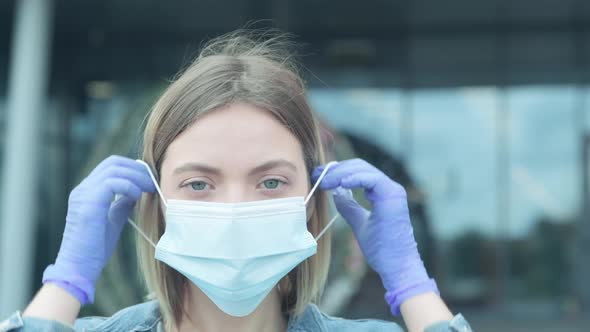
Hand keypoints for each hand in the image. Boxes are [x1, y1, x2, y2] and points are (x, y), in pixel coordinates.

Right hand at [42, 156, 154, 304]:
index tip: (149, 179)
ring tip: (149, 188)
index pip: (110, 166)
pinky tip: (138, 196)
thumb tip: (136, 192)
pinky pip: (112, 183)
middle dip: (137, 169)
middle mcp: (82, 189)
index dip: (132, 168)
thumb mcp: (113, 220)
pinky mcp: (88, 204)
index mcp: (87, 192)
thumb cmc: (94, 249)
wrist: (78, 268)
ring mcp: (83, 195)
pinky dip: (129, 186)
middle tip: (153, 181)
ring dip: (136, 176)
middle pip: (112, 162)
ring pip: (113, 169)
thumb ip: (122, 204)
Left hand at [312, 158, 437, 314]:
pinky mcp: (393, 196)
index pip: (358, 173)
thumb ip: (349, 207)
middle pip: (359, 167)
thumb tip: (336, 192)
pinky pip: (372, 179)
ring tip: (324, 181)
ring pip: (363, 170)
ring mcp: (393, 190)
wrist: (397, 266)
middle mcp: (389, 188)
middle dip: (335, 170)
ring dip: (340, 173)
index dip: (337, 172)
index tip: (319, 177)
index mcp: (382, 193)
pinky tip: (340, 183)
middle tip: (316, 175)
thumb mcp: (359, 223)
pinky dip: (355, 178)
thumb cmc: (382, 249)